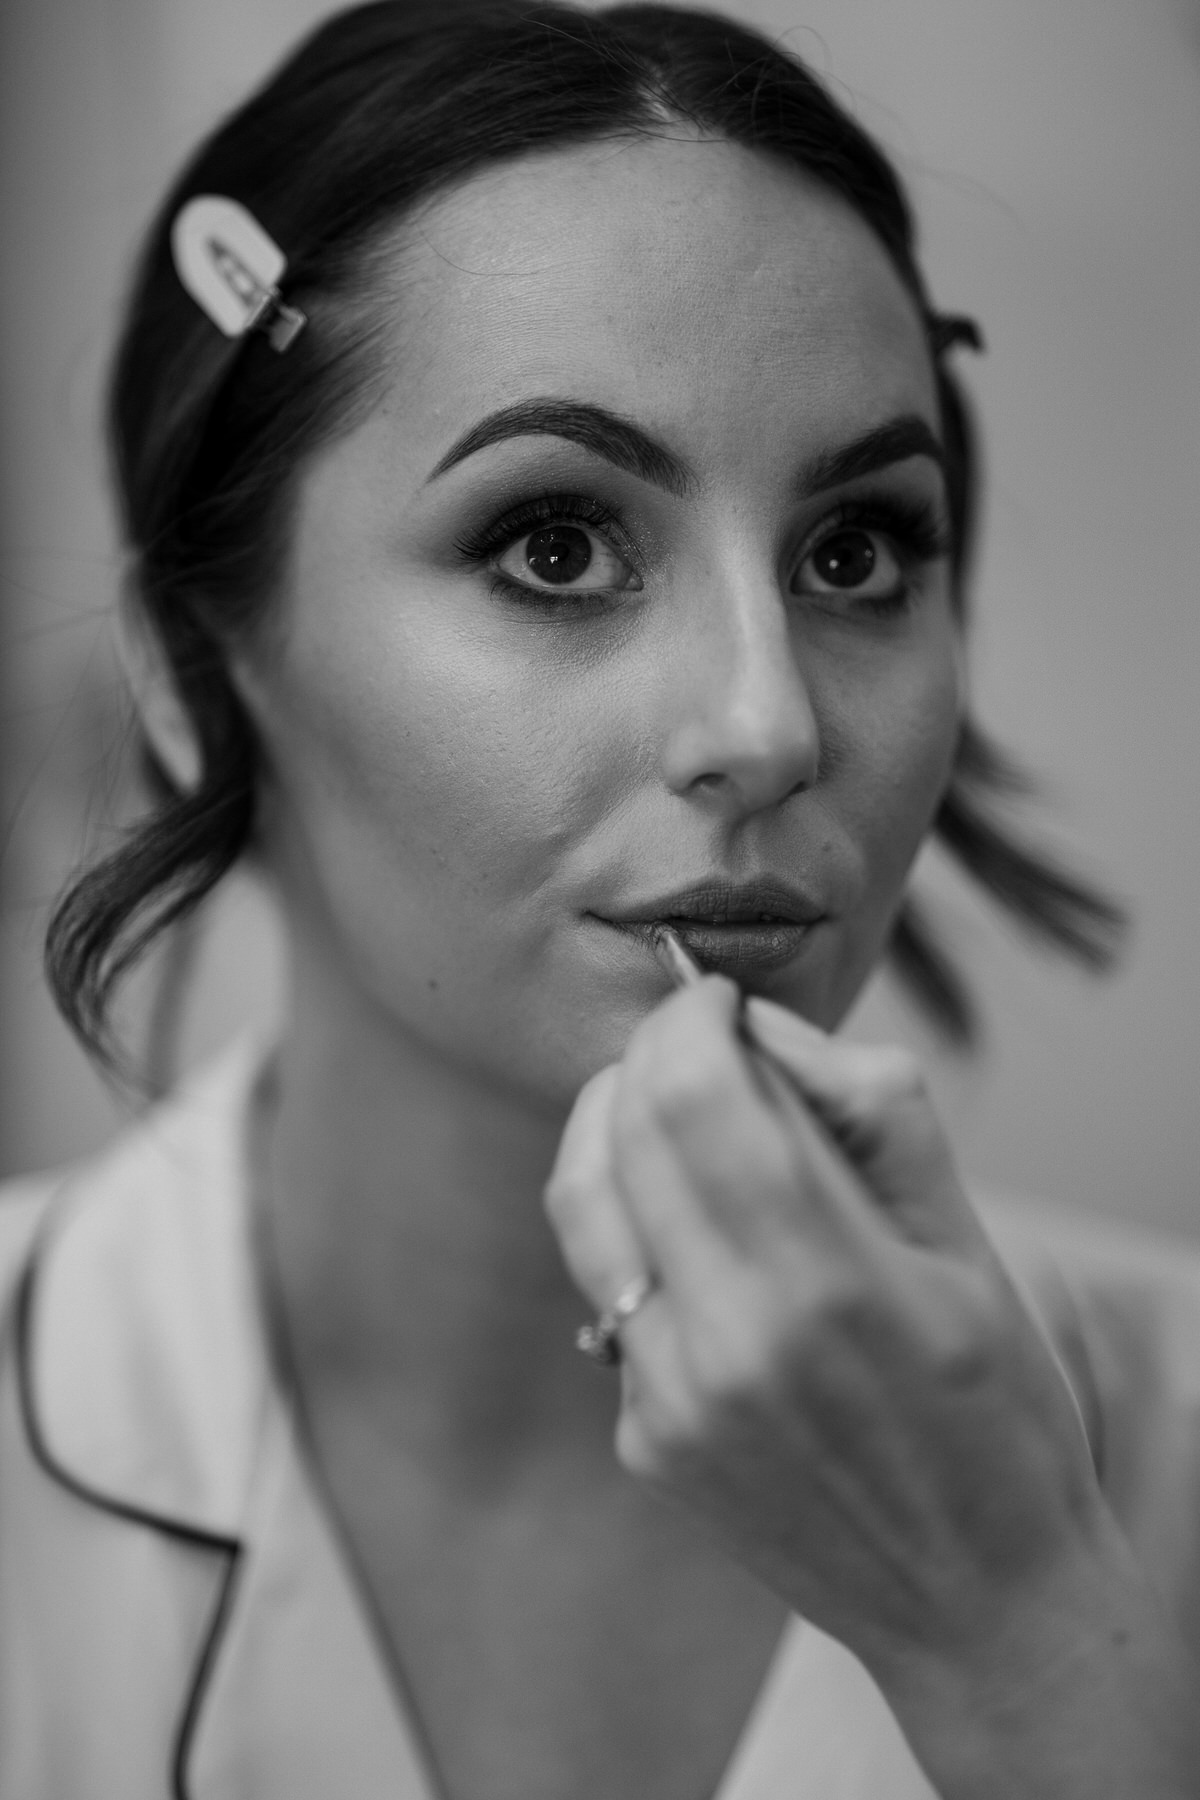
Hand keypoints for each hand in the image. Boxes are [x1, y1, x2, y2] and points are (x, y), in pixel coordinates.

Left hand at [545, 977, 1199, 1796]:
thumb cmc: (998, 1409)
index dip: (692, 1016)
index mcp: (827, 1279)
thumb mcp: (968, 1238)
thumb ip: (868, 1107)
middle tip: (696, 1042)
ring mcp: (669, 1401)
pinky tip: (702, 1242)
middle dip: (649, 1055)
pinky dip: (639, 1231)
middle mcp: (726, 1341)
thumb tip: (760, 1029)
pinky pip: (606, 1290)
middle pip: (622, 1131)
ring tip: (671, 1115)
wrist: (977, 1602)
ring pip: (582, 1204)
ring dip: (613, 1128)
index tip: (718, 1000)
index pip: (695, 1091)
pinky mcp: (643, 1440)